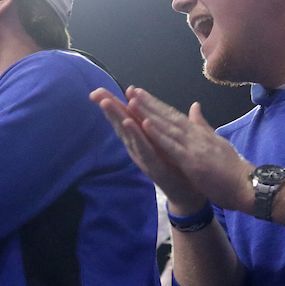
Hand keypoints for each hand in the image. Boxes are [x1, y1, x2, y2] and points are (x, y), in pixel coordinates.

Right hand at [91, 87, 208, 212]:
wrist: (189, 196)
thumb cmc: (178, 168)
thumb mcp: (167, 143)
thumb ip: (159, 125)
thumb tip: (149, 109)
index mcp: (143, 140)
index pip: (127, 118)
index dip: (115, 104)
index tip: (100, 89)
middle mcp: (139, 148)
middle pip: (122, 125)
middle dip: (109, 109)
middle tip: (95, 93)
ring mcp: (145, 158)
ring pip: (129, 136)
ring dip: (118, 119)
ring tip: (106, 103)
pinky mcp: (154, 167)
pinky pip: (145, 150)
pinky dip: (137, 137)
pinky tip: (129, 123)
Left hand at [123, 88, 254, 213]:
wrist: (247, 186)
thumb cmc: (232, 169)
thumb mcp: (216, 142)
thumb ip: (202, 125)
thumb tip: (194, 106)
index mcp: (199, 133)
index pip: (175, 116)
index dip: (158, 104)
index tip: (142, 94)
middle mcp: (195, 136)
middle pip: (169, 116)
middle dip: (149, 103)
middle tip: (132, 89)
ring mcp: (194, 147)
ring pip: (167, 127)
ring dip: (149, 113)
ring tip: (133, 100)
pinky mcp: (192, 161)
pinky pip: (171, 146)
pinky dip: (158, 134)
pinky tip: (145, 123)